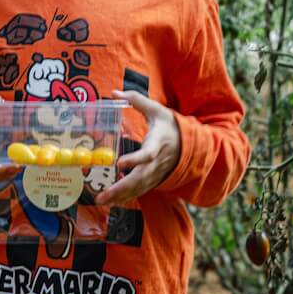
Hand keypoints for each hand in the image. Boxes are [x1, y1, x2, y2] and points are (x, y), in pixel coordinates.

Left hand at [96, 90, 180, 205]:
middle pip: (140, 178)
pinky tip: (112, 201)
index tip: (120, 163)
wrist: (191, 143)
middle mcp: (157, 162)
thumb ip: (136, 100)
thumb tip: (114, 92)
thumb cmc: (169, 125)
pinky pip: (140, 191)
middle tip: (102, 195)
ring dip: (120, 196)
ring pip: (139, 188)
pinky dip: (127, 197)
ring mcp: (157, 173)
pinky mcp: (155, 179)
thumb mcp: (156, 109)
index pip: (147, 154)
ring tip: (101, 201)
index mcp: (158, 143)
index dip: (135, 159)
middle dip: (121, 188)